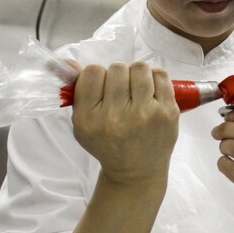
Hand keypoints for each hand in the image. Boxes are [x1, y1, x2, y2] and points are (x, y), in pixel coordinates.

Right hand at [70, 61, 178, 184]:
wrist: (136, 171)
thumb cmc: (108, 143)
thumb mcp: (84, 122)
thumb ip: (76, 90)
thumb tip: (66, 61)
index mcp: (90, 119)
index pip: (92, 72)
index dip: (98, 75)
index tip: (103, 88)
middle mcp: (116, 117)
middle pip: (117, 68)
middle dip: (119, 76)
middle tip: (122, 91)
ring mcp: (145, 115)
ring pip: (139, 68)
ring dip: (137, 73)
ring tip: (137, 88)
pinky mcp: (167, 113)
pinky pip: (160, 75)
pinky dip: (154, 76)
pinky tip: (151, 89)